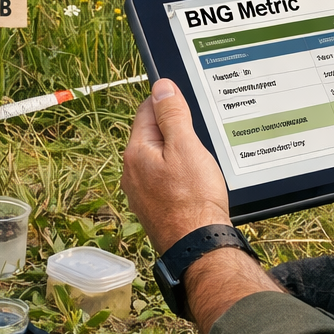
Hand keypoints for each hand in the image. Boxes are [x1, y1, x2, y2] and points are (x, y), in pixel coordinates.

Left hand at [121, 79, 232, 253]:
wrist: (199, 246)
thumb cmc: (194, 199)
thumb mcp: (186, 146)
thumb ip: (172, 115)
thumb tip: (161, 87)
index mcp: (136, 153)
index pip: (146, 111)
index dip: (167, 101)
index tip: (185, 99)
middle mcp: (132, 173)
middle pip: (152, 136)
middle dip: (174, 129)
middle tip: (199, 132)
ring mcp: (142, 193)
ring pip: (159, 159)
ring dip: (178, 154)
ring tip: (200, 159)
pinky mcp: (155, 208)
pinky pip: (164, 180)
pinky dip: (179, 175)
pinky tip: (195, 182)